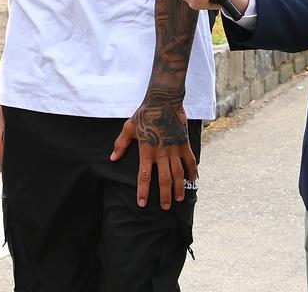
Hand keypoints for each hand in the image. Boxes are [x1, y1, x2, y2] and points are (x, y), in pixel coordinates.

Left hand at [109, 95, 198, 209]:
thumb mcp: (128, 128)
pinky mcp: (184, 143)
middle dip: (165, 195)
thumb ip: (120, 144)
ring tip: (179, 198)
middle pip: (164, 179)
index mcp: (146, 150)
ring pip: (178, 173)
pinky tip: (194, 180)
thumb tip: (113, 158)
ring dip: (179, 187)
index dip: (143, 191)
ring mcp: (174, 148)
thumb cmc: (144, 114)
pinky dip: (192, 171)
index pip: (144, 176)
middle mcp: (161, 152)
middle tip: (166, 207)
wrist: (164, 100)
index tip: (142, 203)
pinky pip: (190, 160)